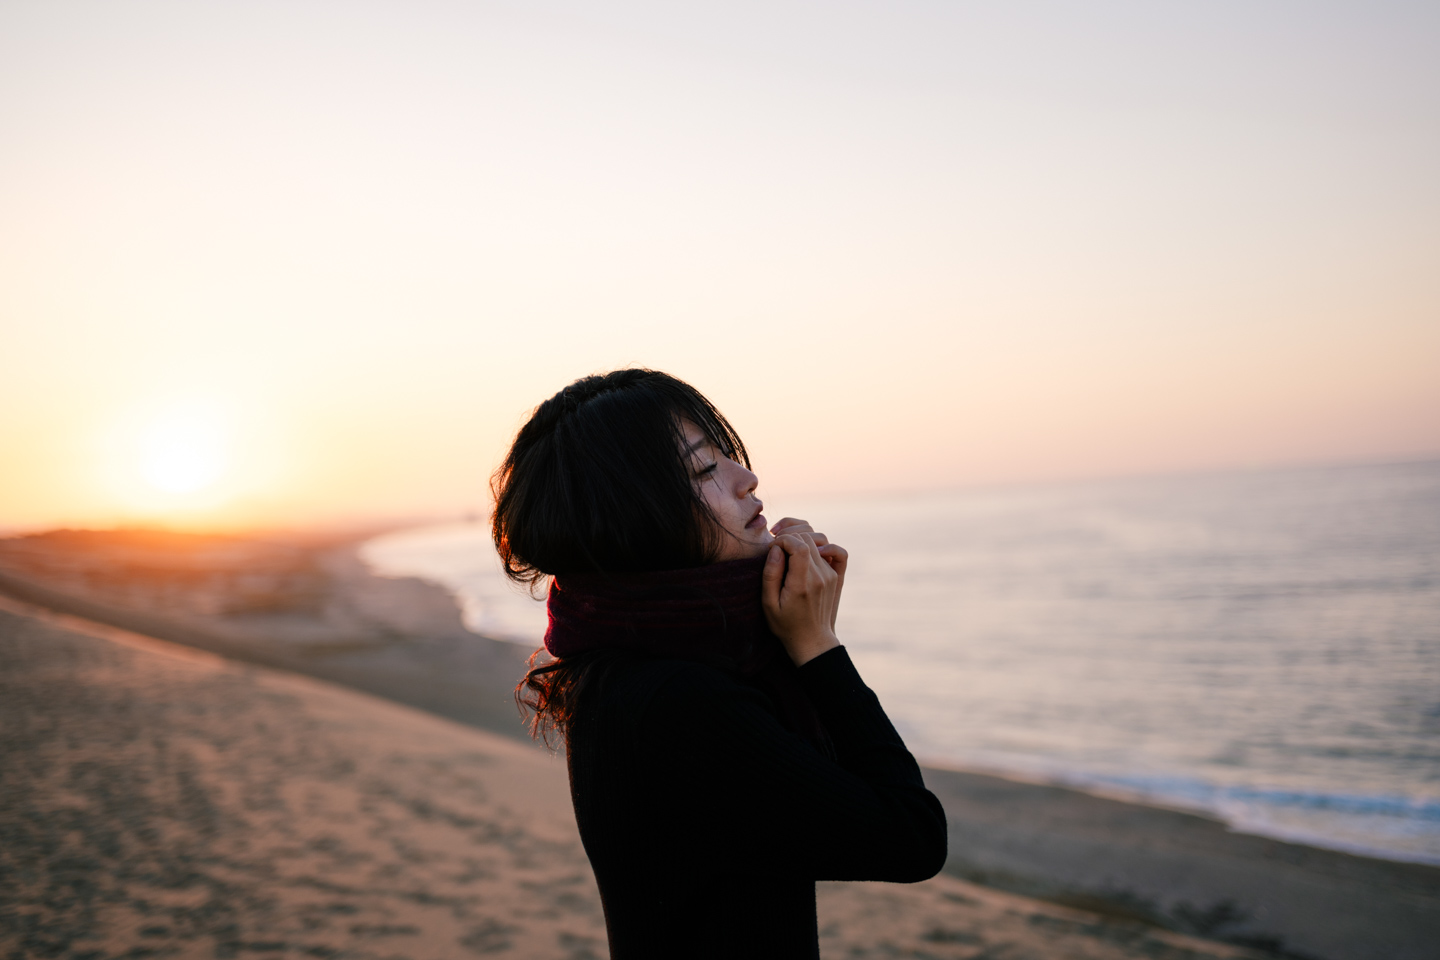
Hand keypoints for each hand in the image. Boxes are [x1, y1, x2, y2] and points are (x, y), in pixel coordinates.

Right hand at [762, 531, 843, 665]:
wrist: (812, 640)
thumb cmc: (786, 624)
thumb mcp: (768, 604)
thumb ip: (770, 575)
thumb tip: (776, 549)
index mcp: (802, 584)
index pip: (799, 545)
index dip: (783, 539)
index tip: (771, 548)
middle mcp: (820, 576)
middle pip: (807, 538)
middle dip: (788, 536)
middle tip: (776, 547)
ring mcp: (830, 575)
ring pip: (819, 540)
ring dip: (801, 537)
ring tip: (787, 547)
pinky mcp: (835, 575)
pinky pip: (833, 550)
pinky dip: (821, 545)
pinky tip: (808, 550)